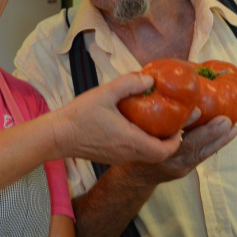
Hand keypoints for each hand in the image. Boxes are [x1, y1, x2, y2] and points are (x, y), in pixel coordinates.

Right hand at [53, 73, 183, 165]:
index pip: (165, 151)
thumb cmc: (79, 116)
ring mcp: (118, 157)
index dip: (177, 140)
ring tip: (158, 121)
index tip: (181, 125)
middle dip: (169, 140)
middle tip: (173, 122)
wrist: (56, 136)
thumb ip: (129, 84)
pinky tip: (136, 125)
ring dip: (155, 141)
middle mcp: (127, 153)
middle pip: (158, 154)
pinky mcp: (110, 156)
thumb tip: (150, 78)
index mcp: (131, 141)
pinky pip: (133, 152)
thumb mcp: (105, 93)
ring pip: (145, 153)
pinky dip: (141, 142)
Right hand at [123, 115, 236, 185]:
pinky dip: (217, 144)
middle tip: (225, 120)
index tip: (198, 110)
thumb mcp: (131, 125)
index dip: (184, 123)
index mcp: (150, 146)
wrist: (135, 176)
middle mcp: (165, 158)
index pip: (168, 134)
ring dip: (218, 140)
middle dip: (209, 133)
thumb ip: (142, 108)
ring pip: (200, 153)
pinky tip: (230, 133)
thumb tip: (154, 79)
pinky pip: (202, 156)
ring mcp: (177, 166)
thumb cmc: (135, 144)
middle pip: (190, 146)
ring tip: (233, 128)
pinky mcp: (185, 169)